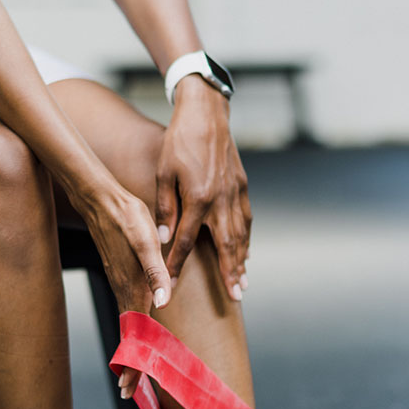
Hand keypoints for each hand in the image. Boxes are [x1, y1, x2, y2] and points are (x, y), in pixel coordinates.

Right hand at [71, 177, 171, 397]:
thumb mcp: (147, 240)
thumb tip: (164, 301)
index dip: (133, 364)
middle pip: (129, 338)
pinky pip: (126, 310)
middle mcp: (125, 290)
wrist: (99, 198)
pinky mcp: (120, 275)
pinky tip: (135, 332)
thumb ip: (156, 270)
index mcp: (134, 288)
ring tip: (130, 373)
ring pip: (127, 326)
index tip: (129, 389)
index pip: (135, 336)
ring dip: (129, 351)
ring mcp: (120, 284)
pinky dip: (129, 330)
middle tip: (127, 393)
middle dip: (129, 367)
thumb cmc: (126, 216)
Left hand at [155, 75, 252, 299]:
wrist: (207, 111)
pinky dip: (247, 239)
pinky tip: (246, 252)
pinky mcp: (242, 185)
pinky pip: (246, 219)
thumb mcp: (163, 173)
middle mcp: (221, 200)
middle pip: (226, 246)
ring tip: (244, 283)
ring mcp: (235, 193)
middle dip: (230, 274)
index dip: (176, 266)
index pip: (185, 242)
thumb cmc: (180, 141)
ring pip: (241, 235)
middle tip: (235, 297)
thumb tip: (161, 240)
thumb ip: (164, 209)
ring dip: (242, 261)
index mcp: (198, 198)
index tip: (171, 286)